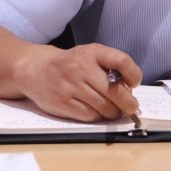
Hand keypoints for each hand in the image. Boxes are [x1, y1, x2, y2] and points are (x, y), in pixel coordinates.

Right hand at [17, 43, 142, 122]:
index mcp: (93, 52)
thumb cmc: (71, 64)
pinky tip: (96, 112)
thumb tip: (130, 91)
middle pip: (115, 91)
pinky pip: (90, 116)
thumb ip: (110, 67)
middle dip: (129, 104)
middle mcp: (82, 68)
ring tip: (113, 110)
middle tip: (131, 108)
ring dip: (114, 112)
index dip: (134, 74)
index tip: (135, 83)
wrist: (36, 69)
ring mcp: (71, 86)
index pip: (122, 61)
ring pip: (105, 107)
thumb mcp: (91, 55)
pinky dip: (98, 117)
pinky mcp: (63, 103)